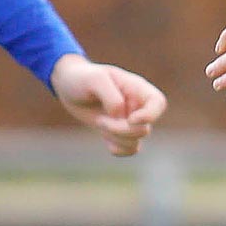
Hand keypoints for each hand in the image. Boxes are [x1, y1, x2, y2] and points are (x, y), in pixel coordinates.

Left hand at [50, 54, 166, 156]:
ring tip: (99, 122)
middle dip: (121, 130)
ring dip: (115, 138)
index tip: (130, 119)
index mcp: (137, 88)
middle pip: (144, 129)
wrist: (67, 85)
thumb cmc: (82, 77)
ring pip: (136, 141)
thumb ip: (112, 97)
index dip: (149, 116)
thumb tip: (120, 116)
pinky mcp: (119, 132)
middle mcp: (137, 106)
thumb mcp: (95, 79)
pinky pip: (129, 149)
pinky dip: (118, 149)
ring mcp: (129, 120)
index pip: (158, 103)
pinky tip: (105, 140)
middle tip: (101, 121)